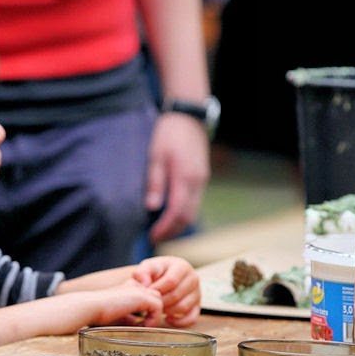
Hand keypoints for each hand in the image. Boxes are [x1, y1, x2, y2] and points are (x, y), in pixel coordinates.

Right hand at [92, 280, 163, 326]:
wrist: (90, 307)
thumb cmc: (98, 313)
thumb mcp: (117, 316)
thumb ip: (129, 318)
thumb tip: (137, 323)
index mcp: (128, 287)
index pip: (146, 296)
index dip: (147, 310)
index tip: (138, 324)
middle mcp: (135, 286)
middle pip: (155, 296)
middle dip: (153, 311)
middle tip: (144, 325)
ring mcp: (138, 290)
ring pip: (159, 300)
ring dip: (154, 315)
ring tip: (144, 326)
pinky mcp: (141, 297)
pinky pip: (158, 307)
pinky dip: (154, 318)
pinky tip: (143, 325)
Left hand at [132, 255, 200, 325]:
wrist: (163, 277)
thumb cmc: (155, 272)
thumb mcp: (147, 268)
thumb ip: (142, 273)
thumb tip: (145, 284)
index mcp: (182, 266)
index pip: (171, 281)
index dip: (157, 290)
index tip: (147, 293)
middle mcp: (193, 278)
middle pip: (176, 296)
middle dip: (160, 302)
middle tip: (150, 303)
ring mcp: (197, 293)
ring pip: (183, 307)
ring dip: (167, 311)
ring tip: (157, 308)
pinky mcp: (197, 306)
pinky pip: (192, 318)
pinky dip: (179, 322)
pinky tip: (167, 318)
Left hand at [143, 113, 209, 244]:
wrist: (189, 117)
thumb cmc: (169, 134)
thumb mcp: (156, 155)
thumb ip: (155, 182)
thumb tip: (152, 207)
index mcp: (185, 178)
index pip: (177, 213)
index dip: (165, 228)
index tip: (152, 236)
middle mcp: (197, 182)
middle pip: (188, 217)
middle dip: (172, 231)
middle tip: (155, 238)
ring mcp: (202, 181)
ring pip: (193, 211)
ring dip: (178, 224)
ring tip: (161, 230)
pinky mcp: (201, 178)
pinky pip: (194, 202)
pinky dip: (183, 213)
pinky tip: (170, 214)